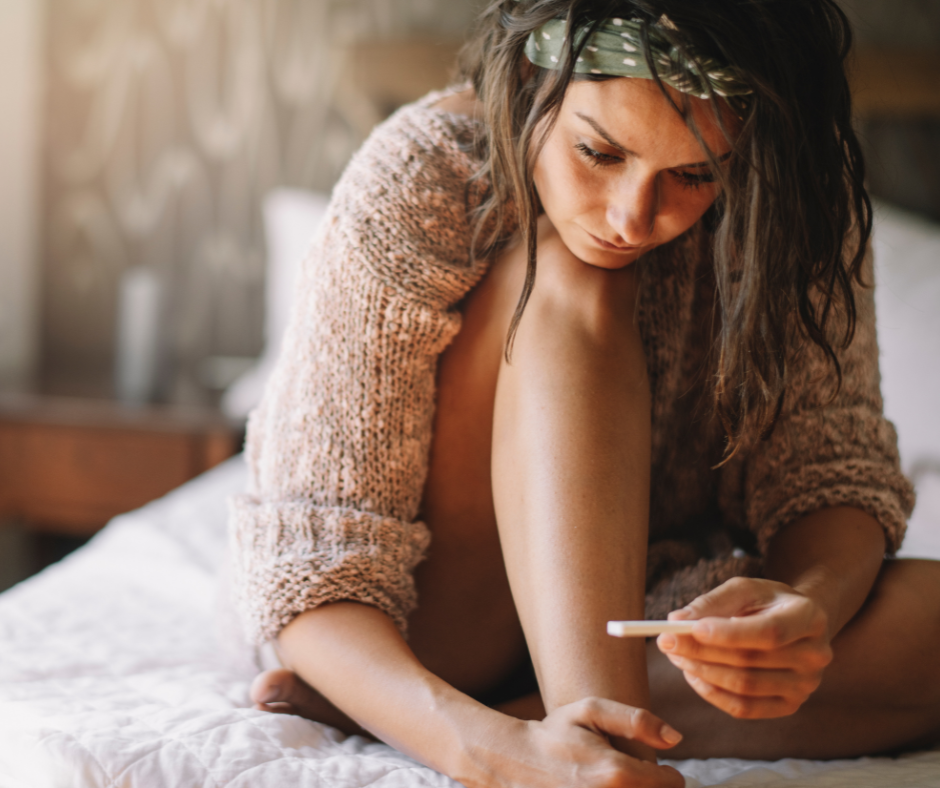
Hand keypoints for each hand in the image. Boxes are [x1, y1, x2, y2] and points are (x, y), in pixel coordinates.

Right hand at [467, 698, 683, 787]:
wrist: (518, 762)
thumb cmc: (557, 733)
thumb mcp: (591, 711)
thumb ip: (637, 721)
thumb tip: (675, 738)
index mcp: (616, 773)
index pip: (671, 783)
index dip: (667, 773)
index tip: (656, 767)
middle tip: (637, 777)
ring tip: (619, 782)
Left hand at [657, 577, 833, 718]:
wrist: (795, 622)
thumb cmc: (765, 601)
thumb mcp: (743, 590)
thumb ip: (711, 603)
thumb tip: (675, 620)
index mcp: (809, 617)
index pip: (769, 633)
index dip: (728, 634)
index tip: (688, 628)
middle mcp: (815, 655)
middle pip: (751, 661)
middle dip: (701, 652)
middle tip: (666, 641)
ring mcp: (805, 685)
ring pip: (744, 687)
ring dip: (701, 672)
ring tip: (675, 655)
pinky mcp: (789, 705)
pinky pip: (744, 708)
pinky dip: (712, 693)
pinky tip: (693, 675)